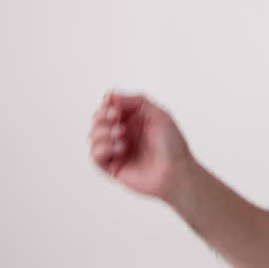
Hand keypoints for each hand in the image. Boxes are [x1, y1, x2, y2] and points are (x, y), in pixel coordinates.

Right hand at [88, 90, 197, 204]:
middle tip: (116, 120)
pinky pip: (94, 155)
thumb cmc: (172, 146)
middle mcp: (124, 133)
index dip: (108, 104)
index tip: (114, 106)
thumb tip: (112, 96)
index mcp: (134, 119)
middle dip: (103, 117)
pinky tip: (119, 149)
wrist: (175, 172)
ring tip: (121, 136)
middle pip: (98, 119)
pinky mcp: (112, 166)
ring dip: (103, 132)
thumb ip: (136, 101)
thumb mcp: (159, 114)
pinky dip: (103, 148)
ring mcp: (117, 149)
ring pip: (93, 135)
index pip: (110, 106)